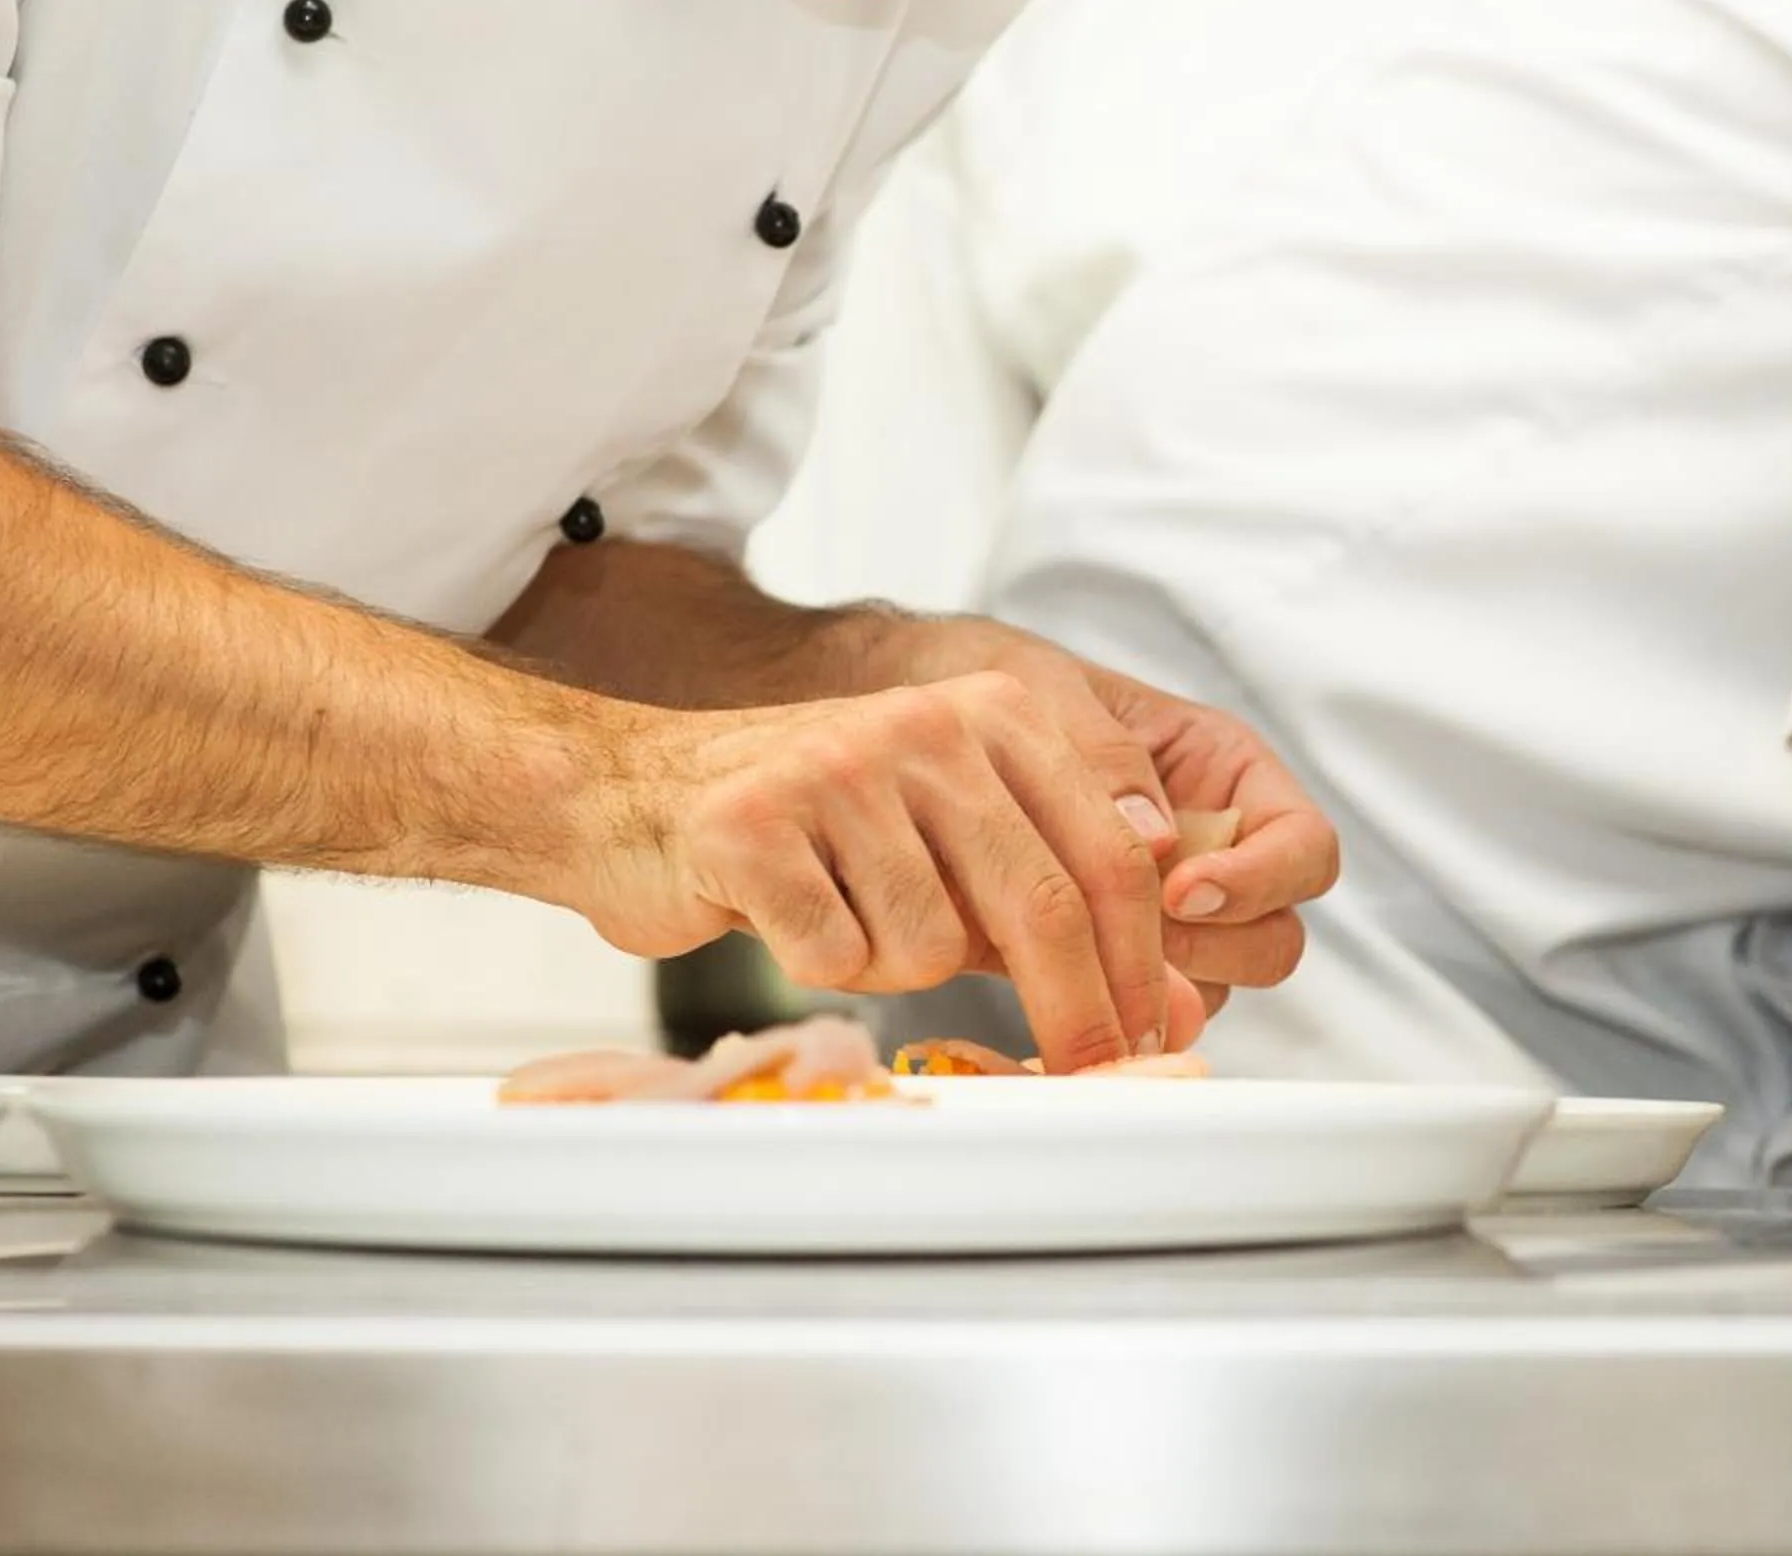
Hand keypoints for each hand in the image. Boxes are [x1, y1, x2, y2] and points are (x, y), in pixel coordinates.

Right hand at [559, 679, 1167, 1074]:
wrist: (631, 795)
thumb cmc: (806, 830)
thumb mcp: (942, 837)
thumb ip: (1041, 903)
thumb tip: (1159, 1003)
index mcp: (993, 716)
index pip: (1107, 854)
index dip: (1137, 965)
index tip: (1150, 1039)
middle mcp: (925, 727)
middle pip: (1042, 905)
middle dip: (1072, 1012)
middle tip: (1080, 1076)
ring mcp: (836, 769)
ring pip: (930, 946)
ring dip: (891, 966)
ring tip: (839, 915)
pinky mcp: (752, 825)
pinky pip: (833, 957)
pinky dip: (815, 963)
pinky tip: (780, 913)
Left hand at [874, 618, 1340, 1025]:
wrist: (913, 713)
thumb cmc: (995, 686)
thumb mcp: (1048, 694)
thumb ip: (1104, 758)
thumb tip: (1159, 843)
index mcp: (1225, 774)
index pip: (1305, 849)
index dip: (1261, 881)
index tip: (1180, 889)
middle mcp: (1213, 852)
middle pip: (1275, 939)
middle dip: (1213, 949)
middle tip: (1130, 935)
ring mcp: (1166, 915)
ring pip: (1211, 986)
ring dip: (1157, 984)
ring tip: (1077, 955)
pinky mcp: (1104, 957)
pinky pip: (1139, 1006)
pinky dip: (1103, 1004)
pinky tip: (1046, 983)